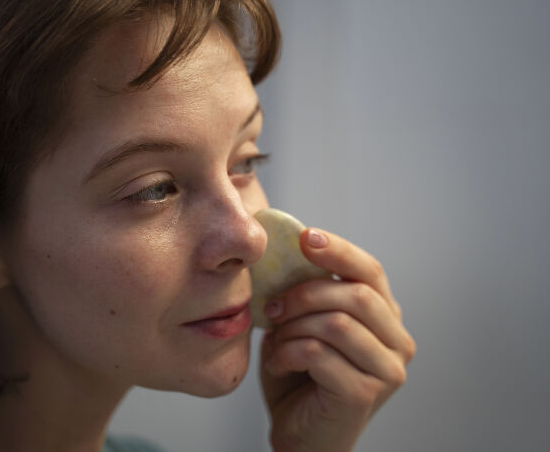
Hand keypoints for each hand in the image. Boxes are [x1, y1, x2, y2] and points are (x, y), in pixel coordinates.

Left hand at [260, 228, 415, 451]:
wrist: (299, 434)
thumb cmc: (300, 376)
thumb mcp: (302, 324)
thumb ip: (306, 292)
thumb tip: (286, 251)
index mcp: (385, 316)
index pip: (370, 270)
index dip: (338, 249)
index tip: (304, 237)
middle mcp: (397, 341)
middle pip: (357, 294)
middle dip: (304, 293)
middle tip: (271, 306)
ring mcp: (387, 370)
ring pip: (337, 323)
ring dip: (294, 327)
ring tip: (275, 342)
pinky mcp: (366, 393)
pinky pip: (319, 353)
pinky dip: (288, 352)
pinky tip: (278, 363)